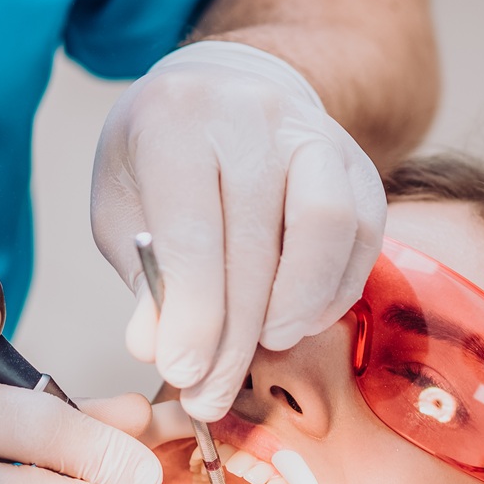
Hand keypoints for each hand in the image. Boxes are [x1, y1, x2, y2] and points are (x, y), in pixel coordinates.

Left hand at [91, 40, 385, 419]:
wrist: (222, 87)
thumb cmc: (160, 161)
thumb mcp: (122, 210)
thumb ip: (143, 278)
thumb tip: (154, 347)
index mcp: (177, 120)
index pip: (193, 234)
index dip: (193, 317)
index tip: (183, 376)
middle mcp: (251, 115)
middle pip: (256, 244)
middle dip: (234, 338)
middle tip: (213, 396)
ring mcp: (313, 132)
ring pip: (325, 225)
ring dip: (296, 304)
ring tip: (264, 345)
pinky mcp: (356, 159)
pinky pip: (361, 231)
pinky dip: (334, 289)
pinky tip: (298, 318)